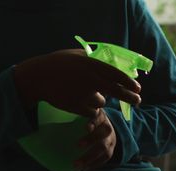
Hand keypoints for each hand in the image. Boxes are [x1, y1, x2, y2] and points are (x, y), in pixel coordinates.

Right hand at [14, 49, 141, 117]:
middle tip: (138, 101)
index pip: (117, 75)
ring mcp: (84, 94)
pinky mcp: (77, 107)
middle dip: (130, 97)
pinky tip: (76, 100)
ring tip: (82, 93)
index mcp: (91, 65)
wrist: (37, 77)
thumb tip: (112, 62)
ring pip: (101, 102)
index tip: (138, 88)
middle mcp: (90, 79)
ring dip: (97, 100)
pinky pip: (90, 111)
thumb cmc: (58, 64)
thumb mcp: (76, 55)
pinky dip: (87, 108)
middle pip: (117, 92)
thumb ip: (94, 58)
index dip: (129, 83)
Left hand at [74, 109, 116, 170]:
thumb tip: (44, 122)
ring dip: (90, 157)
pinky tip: (85, 169)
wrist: (105, 127)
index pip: (98, 117)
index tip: (86, 128)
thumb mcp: (82, 115)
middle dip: (90, 140)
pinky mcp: (111, 149)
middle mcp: (107, 127)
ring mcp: (111, 139)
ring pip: (104, 148)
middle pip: (102, 134)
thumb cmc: (87, 121)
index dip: (93, 122)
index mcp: (99, 116)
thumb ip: (70, 116)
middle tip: (77, 145)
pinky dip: (95, 164)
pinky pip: (106, 158)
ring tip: (78, 165)